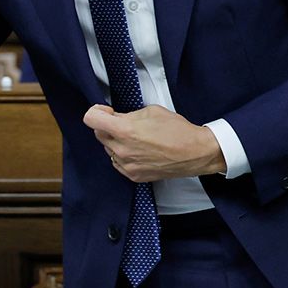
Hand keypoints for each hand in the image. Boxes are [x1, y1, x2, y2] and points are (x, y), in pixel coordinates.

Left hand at [84, 104, 225, 181]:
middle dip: (108, 126)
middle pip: (99, 134)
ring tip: (136, 138)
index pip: (91, 119)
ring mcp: (127, 165)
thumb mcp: (151, 111)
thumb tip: (116, 117)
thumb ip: (127, 114)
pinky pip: (117, 162)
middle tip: (124, 123)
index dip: (96, 112)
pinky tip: (139, 150)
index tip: (105, 112)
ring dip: (116, 141)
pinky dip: (123, 155)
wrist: (196, 153)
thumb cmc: (178, 131)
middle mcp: (122, 150)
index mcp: (125, 131)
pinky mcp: (133, 175)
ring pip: (108, 148)